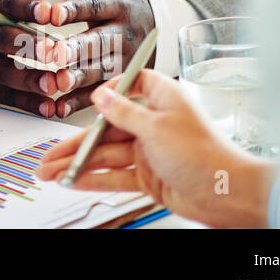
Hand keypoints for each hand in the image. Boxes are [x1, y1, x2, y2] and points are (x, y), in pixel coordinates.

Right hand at [0, 0, 65, 115]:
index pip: (6, 4)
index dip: (28, 8)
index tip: (51, 13)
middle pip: (5, 40)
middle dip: (31, 47)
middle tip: (56, 51)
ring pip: (7, 71)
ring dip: (34, 79)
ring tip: (58, 83)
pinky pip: (7, 96)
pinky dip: (30, 103)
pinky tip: (51, 107)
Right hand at [36, 70, 274, 227]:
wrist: (230, 194)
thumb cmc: (205, 154)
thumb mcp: (156, 126)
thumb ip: (123, 113)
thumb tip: (102, 97)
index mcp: (161, 99)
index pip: (130, 85)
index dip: (108, 92)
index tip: (89, 98)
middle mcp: (153, 123)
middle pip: (106, 129)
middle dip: (76, 143)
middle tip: (49, 153)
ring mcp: (150, 152)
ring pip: (106, 156)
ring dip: (78, 164)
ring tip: (51, 172)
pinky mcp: (150, 177)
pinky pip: (115, 176)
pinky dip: (94, 179)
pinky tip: (74, 182)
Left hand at [43, 0, 155, 115]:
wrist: (148, 15)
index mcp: (119, 2)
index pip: (95, 6)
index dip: (73, 10)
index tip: (50, 14)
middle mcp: (125, 32)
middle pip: (100, 42)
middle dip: (75, 49)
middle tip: (51, 55)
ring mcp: (126, 58)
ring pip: (101, 70)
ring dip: (78, 79)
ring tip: (55, 82)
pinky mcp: (121, 78)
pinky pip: (101, 92)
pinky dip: (79, 102)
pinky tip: (57, 106)